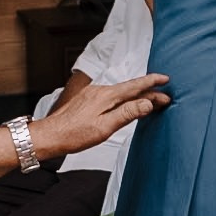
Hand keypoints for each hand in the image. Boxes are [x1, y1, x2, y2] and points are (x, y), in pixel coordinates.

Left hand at [30, 73, 168, 157]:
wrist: (50, 135)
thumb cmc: (75, 135)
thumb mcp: (105, 127)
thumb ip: (127, 113)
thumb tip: (147, 102)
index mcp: (106, 96)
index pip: (135, 86)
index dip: (152, 82)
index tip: (165, 79)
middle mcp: (100, 91)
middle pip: (129, 89)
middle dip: (148, 92)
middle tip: (165, 98)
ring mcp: (93, 95)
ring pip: (120, 93)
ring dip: (136, 97)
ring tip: (150, 102)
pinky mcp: (88, 100)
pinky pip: (111, 97)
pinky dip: (124, 100)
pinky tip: (126, 106)